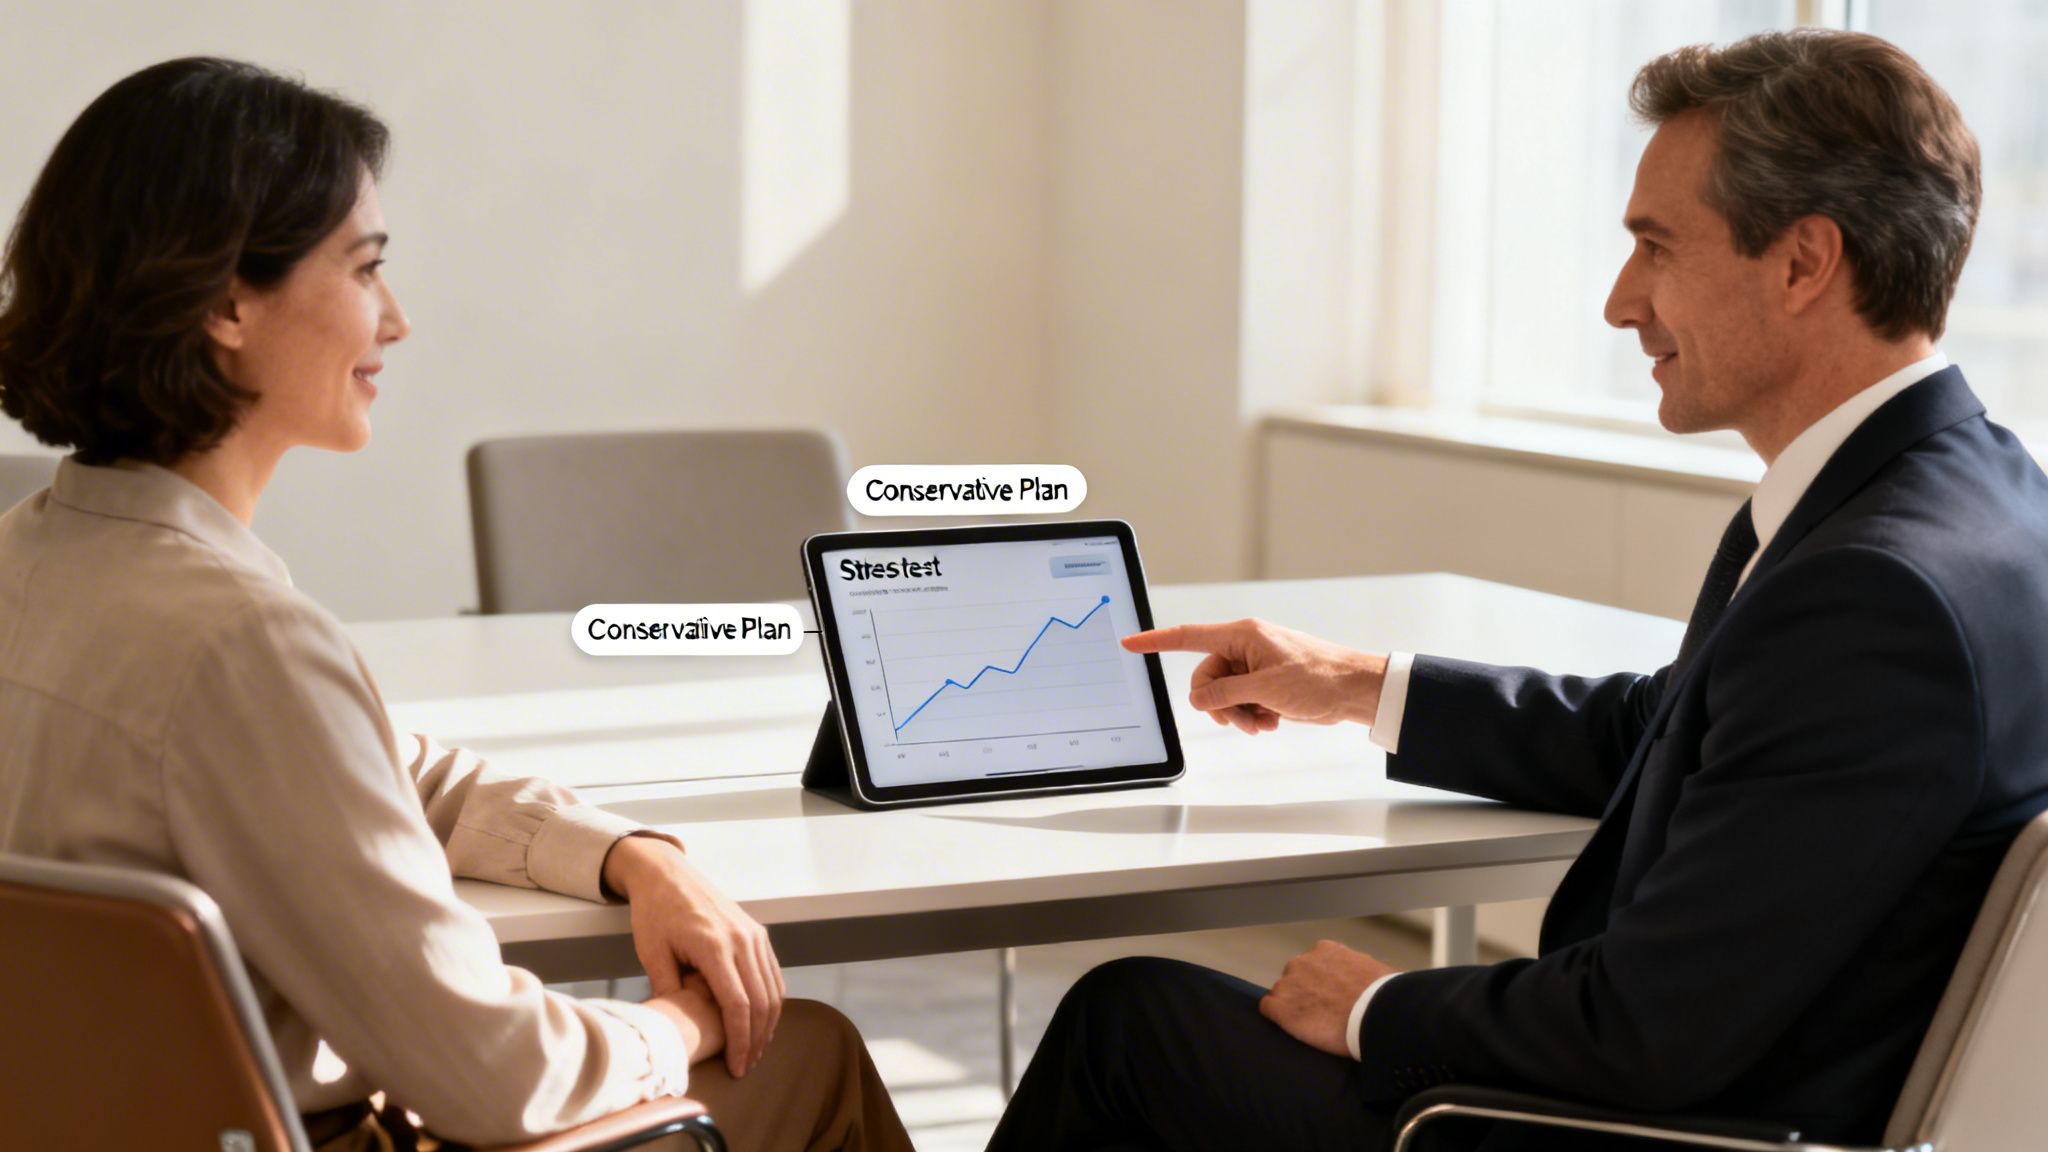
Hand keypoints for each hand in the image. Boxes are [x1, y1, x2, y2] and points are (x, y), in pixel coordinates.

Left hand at [602, 835, 782, 1076]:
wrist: (667, 874)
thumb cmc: (654, 913)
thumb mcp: (652, 954)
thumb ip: (668, 990)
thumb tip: (678, 1027)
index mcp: (714, 946)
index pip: (738, 1004)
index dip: (740, 1041)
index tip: (736, 1066)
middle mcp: (741, 939)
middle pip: (761, 1002)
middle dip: (757, 1040)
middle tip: (746, 1065)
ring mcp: (753, 934)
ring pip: (773, 989)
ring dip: (768, 1024)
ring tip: (754, 1049)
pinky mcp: (756, 933)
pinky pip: (773, 973)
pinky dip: (772, 1001)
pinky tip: (761, 1021)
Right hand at [1122, 619, 1387, 734]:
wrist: (1354, 690)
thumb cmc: (1319, 677)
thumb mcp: (1265, 688)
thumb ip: (1224, 692)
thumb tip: (1198, 699)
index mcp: (1242, 636)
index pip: (1188, 637)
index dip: (1156, 641)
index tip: (1130, 643)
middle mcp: (1245, 647)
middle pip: (1207, 679)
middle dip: (1220, 705)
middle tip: (1244, 719)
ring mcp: (1256, 667)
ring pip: (1224, 695)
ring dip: (1238, 715)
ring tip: (1263, 723)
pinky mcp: (1266, 684)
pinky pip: (1242, 702)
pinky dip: (1253, 716)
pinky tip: (1273, 721)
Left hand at [1261, 940, 1397, 1056]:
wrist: (1374, 1013)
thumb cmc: (1381, 993)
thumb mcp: (1374, 969)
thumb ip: (1359, 968)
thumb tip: (1368, 979)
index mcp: (1324, 950)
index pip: (1312, 964)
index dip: (1319, 983)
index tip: (1329, 996)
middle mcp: (1302, 961)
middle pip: (1295, 978)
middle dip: (1304, 992)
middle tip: (1322, 1011)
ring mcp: (1288, 983)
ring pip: (1282, 994)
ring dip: (1292, 1006)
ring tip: (1311, 1024)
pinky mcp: (1280, 1007)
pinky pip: (1268, 1009)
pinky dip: (1278, 1018)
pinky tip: (1293, 1027)